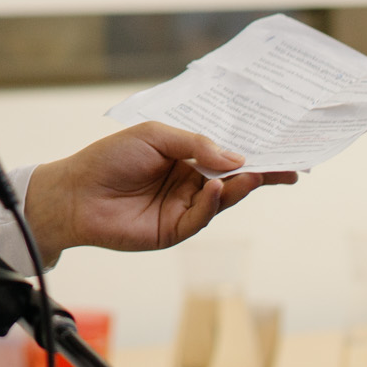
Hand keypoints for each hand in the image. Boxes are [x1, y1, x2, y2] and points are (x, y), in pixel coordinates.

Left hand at [23, 122, 297, 261]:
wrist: (75, 193)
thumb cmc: (109, 158)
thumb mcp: (154, 136)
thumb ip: (194, 144)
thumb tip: (236, 158)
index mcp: (184, 156)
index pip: (226, 154)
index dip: (253, 152)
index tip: (283, 148)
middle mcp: (188, 181)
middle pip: (233, 178)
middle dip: (262, 173)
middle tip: (291, 168)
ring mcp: (183, 207)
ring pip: (222, 199)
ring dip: (239, 187)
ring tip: (255, 174)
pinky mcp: (174, 230)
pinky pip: (201, 217)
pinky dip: (212, 203)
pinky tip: (215, 188)